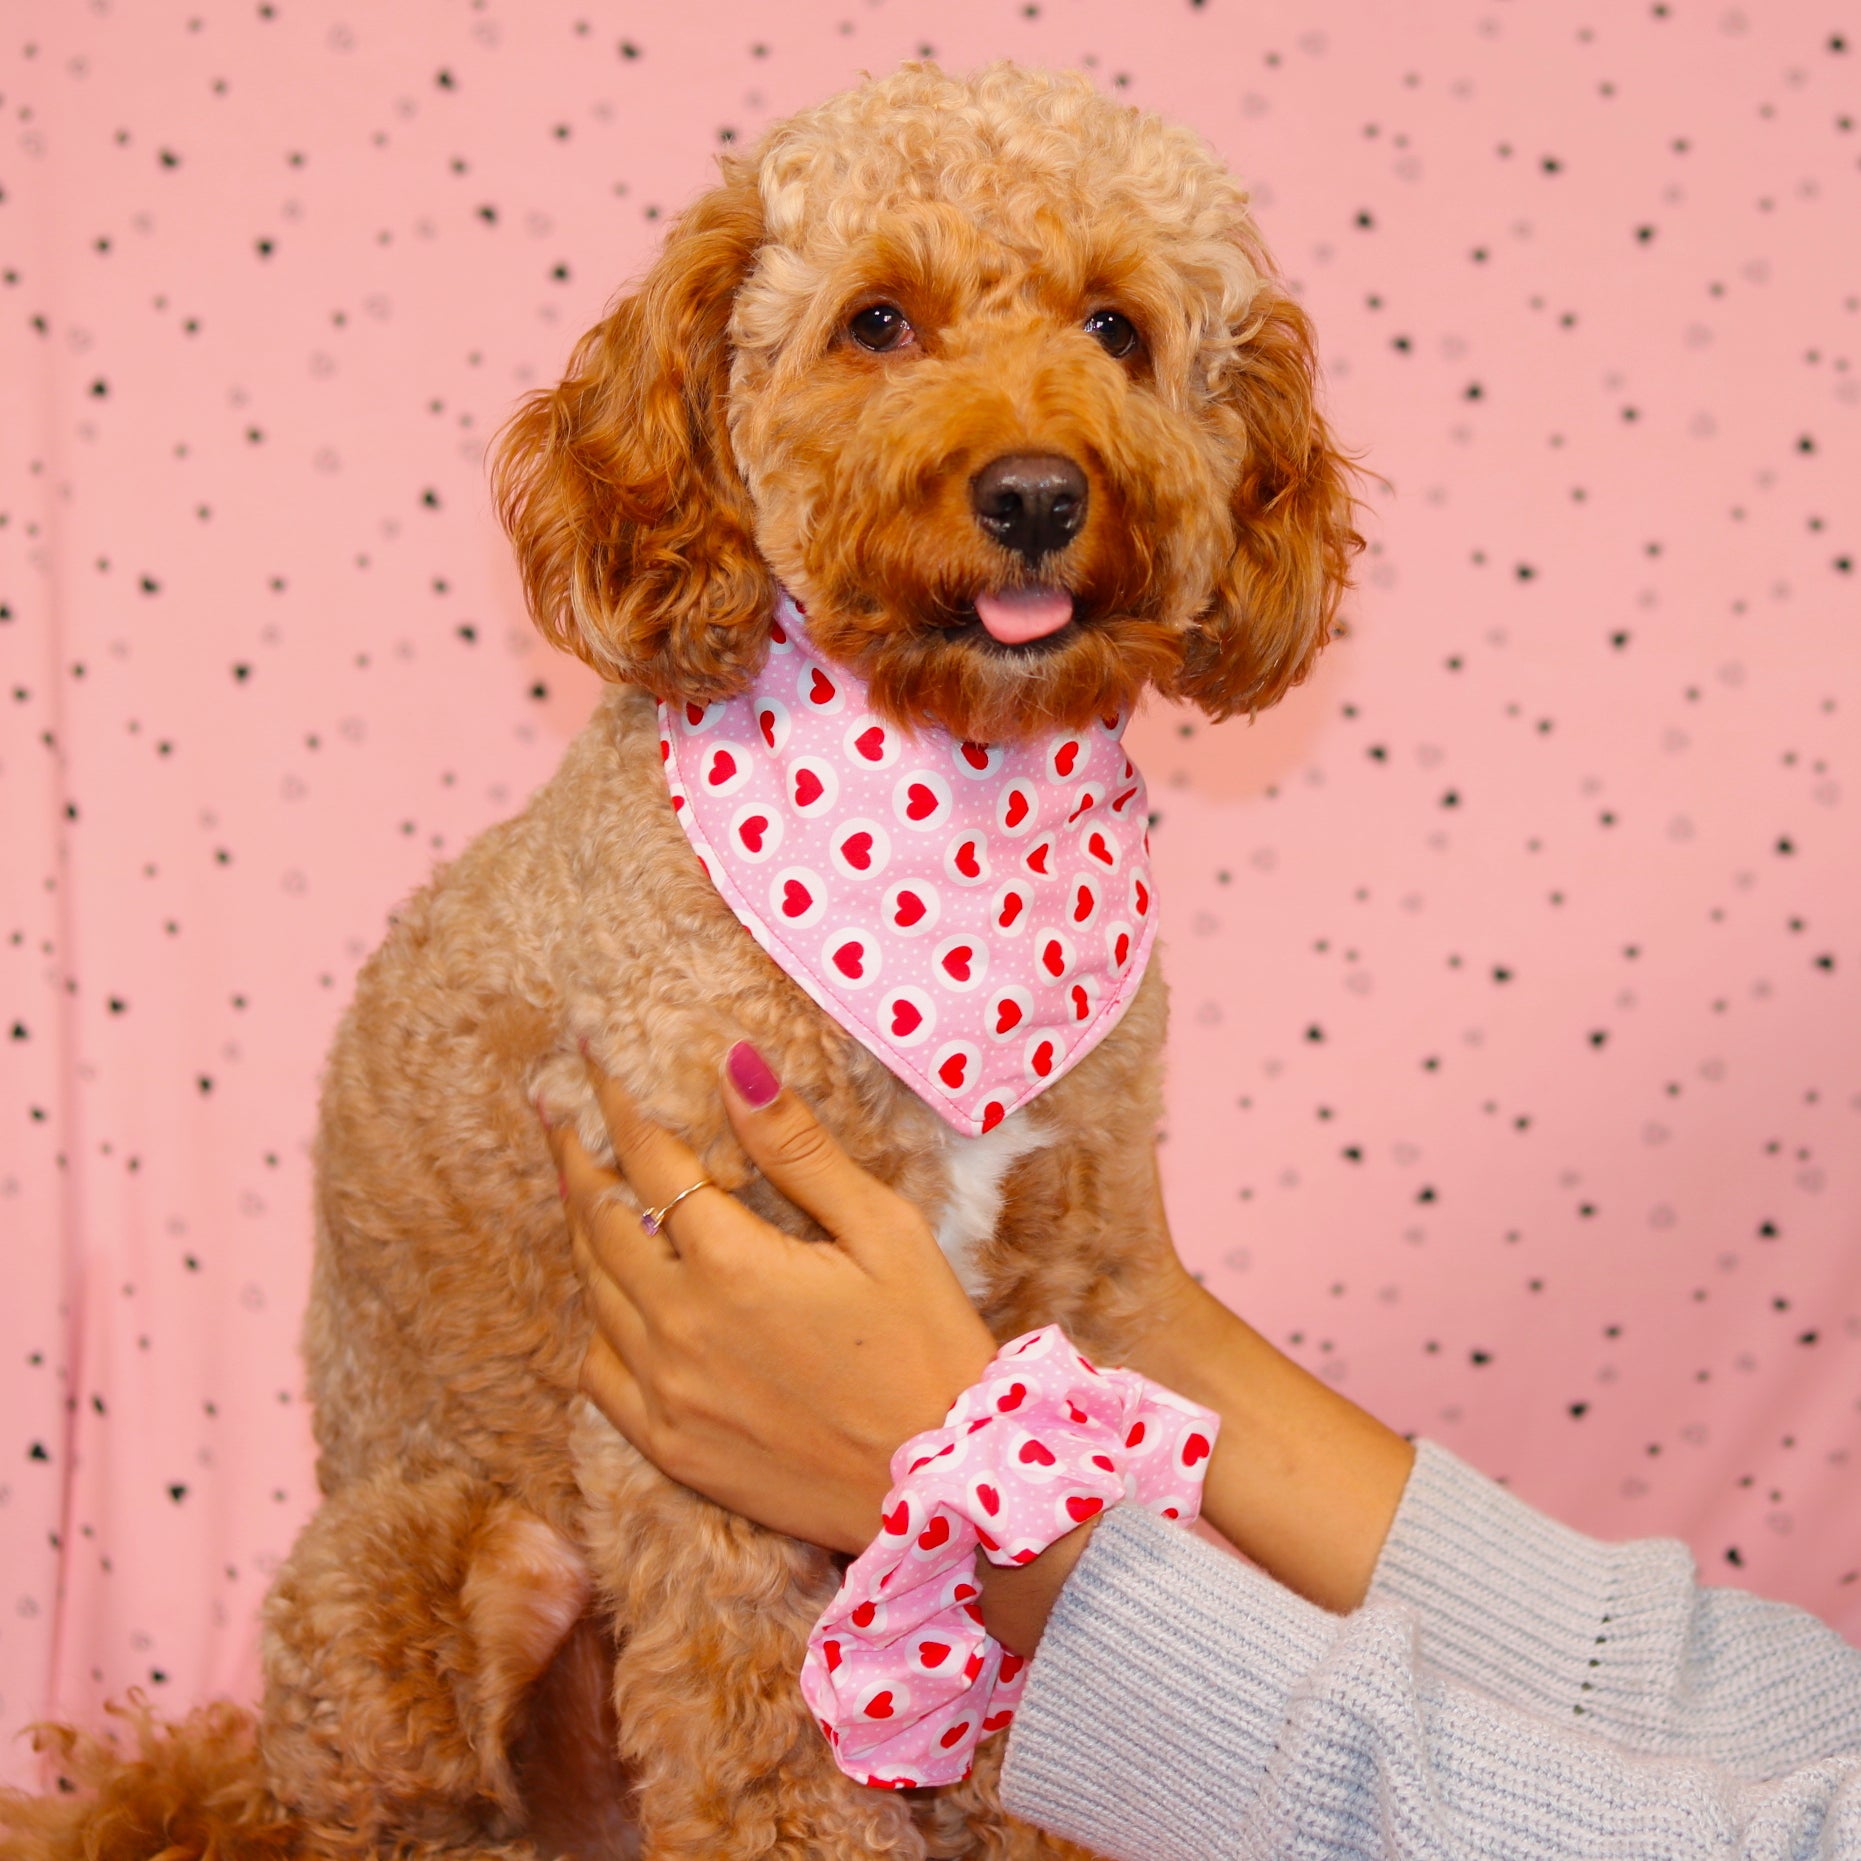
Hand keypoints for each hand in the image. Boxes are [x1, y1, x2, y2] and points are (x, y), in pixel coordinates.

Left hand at [544, 1042, 997, 1555]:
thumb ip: (799, 1148)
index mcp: (733, 1263)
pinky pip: (599, 1371)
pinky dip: (595, 1320)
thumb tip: (736, 1068)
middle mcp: (680, 1325)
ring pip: (593, 1289)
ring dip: (580, 1227)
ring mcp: (667, 1392)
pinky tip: (606, 1295)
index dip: (619, 1103)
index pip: (651, 1159)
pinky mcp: (670, 1446)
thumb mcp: (883, 1230)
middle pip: (600, 1218)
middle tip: (559, 1108)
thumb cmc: (928, 1347)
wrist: (943, 1484)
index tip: (597, 1061)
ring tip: (576, 1181)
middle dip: (579, 1153)